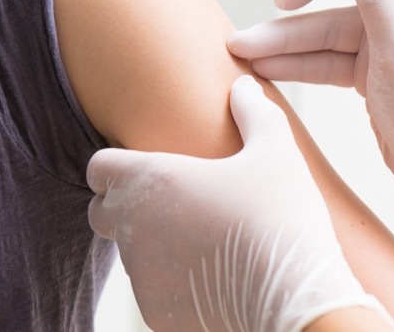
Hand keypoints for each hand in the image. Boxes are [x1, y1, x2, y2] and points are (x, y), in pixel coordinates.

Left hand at [87, 77, 387, 331]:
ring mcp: (140, 272)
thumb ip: (253, 111)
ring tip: (200, 237)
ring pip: (128, 251)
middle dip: (126, 205)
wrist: (296, 298)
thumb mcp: (276, 150)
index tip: (149, 167)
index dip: (118, 165)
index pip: (97, 167)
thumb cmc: (282, 217)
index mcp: (148, 180)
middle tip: (172, 202)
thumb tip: (245, 83)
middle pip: (102, 211)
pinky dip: (170, 280)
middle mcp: (131, 226)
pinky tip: (210, 273)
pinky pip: (151, 288)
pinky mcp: (153, 311)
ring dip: (150, 243)